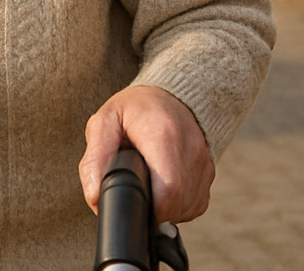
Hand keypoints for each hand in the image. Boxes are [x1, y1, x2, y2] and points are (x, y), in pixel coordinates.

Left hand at [79, 84, 214, 223]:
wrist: (168, 95)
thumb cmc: (134, 109)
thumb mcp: (103, 123)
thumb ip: (94, 160)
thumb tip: (95, 197)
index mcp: (163, 135)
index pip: (168, 189)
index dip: (147, 205)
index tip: (131, 200)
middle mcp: (190, 150)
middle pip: (176, 203)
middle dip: (150, 208)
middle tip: (135, 188)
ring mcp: (203, 163)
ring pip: (185, 207)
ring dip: (163, 207)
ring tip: (147, 181)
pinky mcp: (209, 173)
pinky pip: (193, 203)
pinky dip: (176, 204)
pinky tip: (161, 185)